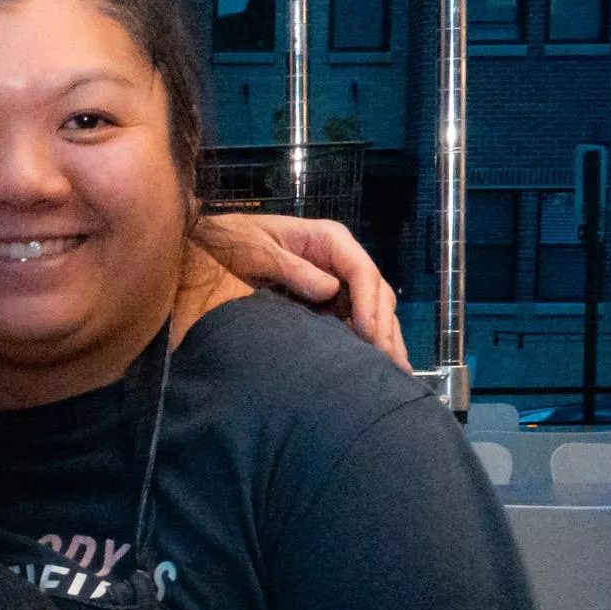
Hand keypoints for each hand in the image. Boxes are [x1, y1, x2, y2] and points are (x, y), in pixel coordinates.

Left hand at [189, 213, 405, 368]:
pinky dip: (369, 340)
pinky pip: (357, 320)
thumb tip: (330, 291)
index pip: (361, 270)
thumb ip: (292, 269)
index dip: (368, 303)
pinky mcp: (329, 302)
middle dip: (383, 326)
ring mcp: (337, 280)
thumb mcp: (258, 251)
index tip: (366, 333)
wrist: (214, 248)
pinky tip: (378, 364)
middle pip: (376, 291)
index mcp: (329, 239)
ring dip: (385, 337)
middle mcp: (340, 259)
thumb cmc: (235, 243)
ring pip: (374, 308)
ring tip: (395, 370)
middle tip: (388, 362)